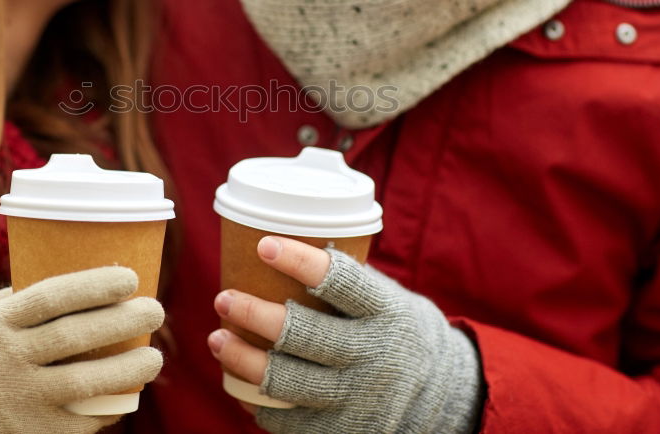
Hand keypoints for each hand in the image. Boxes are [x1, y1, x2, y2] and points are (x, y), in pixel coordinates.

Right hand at [0, 266, 163, 433]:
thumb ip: (34, 299)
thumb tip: (99, 278)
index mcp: (0, 321)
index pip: (50, 297)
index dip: (93, 286)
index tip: (131, 278)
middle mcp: (6, 358)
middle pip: (73, 337)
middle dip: (122, 323)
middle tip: (156, 311)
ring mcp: (17, 397)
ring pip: (82, 382)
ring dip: (126, 370)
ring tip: (154, 358)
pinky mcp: (29, 431)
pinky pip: (77, 421)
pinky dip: (106, 408)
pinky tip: (127, 395)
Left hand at [208, 237, 482, 433]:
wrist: (442, 392)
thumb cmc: (396, 328)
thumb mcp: (387, 298)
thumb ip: (345, 281)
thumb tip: (278, 243)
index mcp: (386, 311)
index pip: (342, 282)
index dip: (301, 262)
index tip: (264, 245)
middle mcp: (373, 355)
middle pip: (303, 334)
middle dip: (255, 315)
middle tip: (223, 299)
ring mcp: (358, 397)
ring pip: (287, 380)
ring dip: (244, 358)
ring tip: (217, 339)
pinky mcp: (344, 430)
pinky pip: (290, 421)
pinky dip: (259, 402)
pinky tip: (238, 383)